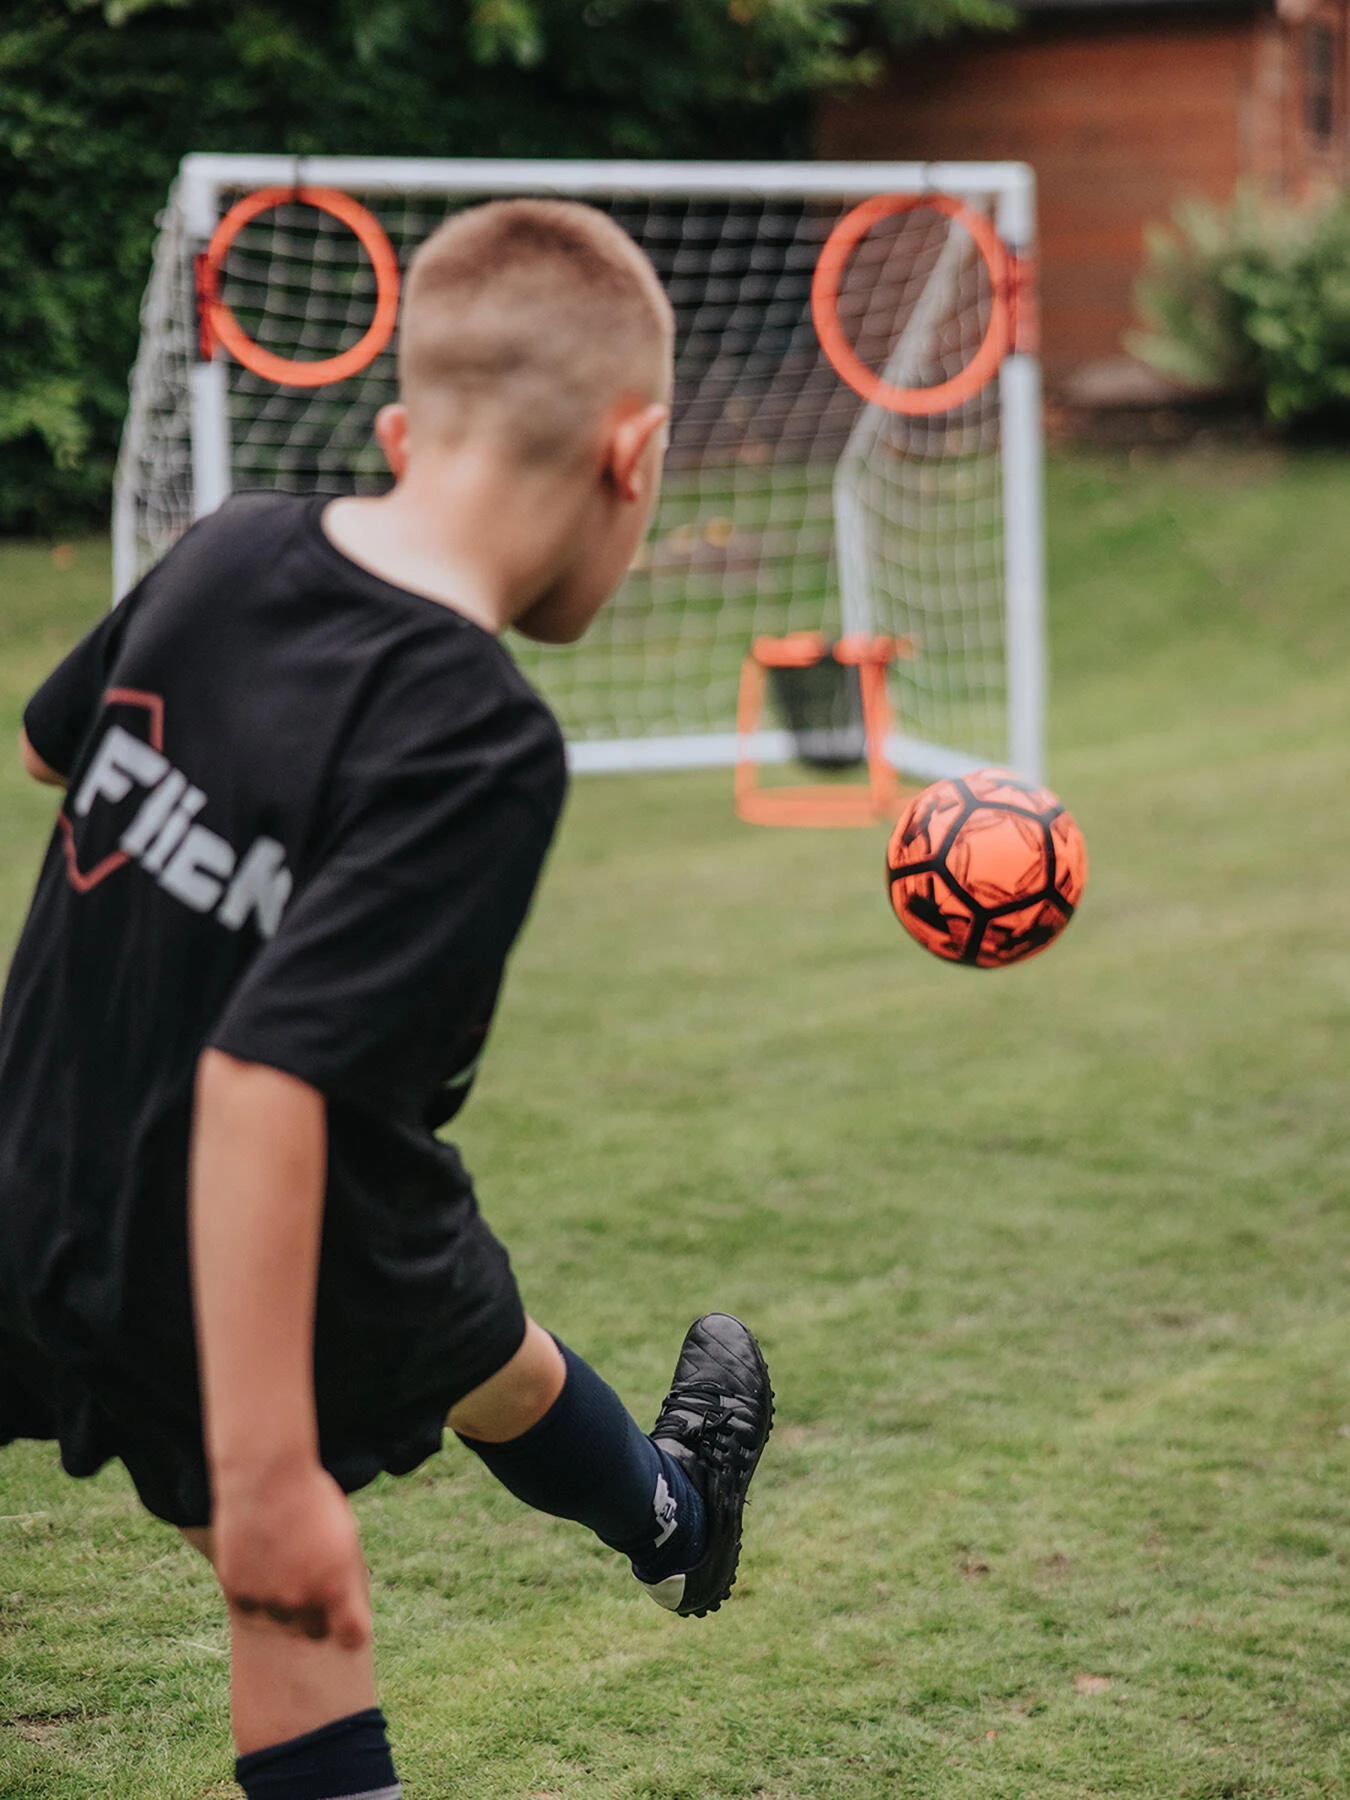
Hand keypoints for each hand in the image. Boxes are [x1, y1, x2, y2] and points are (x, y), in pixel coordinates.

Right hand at [211, 1459, 370, 1648]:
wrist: (267, 1477)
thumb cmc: (312, 1499)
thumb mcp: (343, 1534)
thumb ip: (343, 1576)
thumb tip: (342, 1604)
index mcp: (336, 1585)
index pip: (352, 1636)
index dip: (350, 1631)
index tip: (347, 1622)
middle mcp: (302, 1599)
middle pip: (314, 1632)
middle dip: (316, 1616)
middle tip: (311, 1585)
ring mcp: (267, 1598)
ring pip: (280, 1620)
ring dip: (283, 1603)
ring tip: (283, 1561)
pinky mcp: (238, 1591)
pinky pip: (252, 1607)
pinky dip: (256, 1592)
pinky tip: (260, 1561)